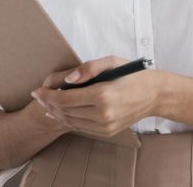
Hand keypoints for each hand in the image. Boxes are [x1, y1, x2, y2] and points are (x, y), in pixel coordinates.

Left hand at [30, 56, 166, 136]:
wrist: (155, 94)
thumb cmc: (133, 75)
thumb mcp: (112, 62)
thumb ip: (88, 68)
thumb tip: (67, 79)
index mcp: (102, 95)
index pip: (64, 99)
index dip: (47, 95)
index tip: (37, 90)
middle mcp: (103, 114)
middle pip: (64, 111)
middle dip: (48, 103)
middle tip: (39, 96)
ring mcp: (105, 125)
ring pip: (70, 121)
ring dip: (56, 113)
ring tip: (48, 104)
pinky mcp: (107, 131)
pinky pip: (81, 127)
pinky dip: (69, 120)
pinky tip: (62, 112)